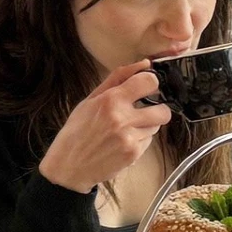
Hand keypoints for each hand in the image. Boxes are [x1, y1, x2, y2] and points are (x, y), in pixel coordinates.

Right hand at [38, 60, 172, 193]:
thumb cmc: (77, 132)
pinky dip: (140, 140)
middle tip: (145, 111)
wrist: (68, 166)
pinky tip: (123, 142)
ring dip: (146, 126)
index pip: (150, 82)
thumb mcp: (90, 99)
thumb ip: (118, 78)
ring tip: (127, 129)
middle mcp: (122, 118)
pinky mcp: (133, 154)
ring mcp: (129, 138)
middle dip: (157, 109)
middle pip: (163, 110)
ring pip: (156, 126)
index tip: (148, 88)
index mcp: (111, 100)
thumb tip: (144, 64)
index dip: (152, 84)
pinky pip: (149, 142)